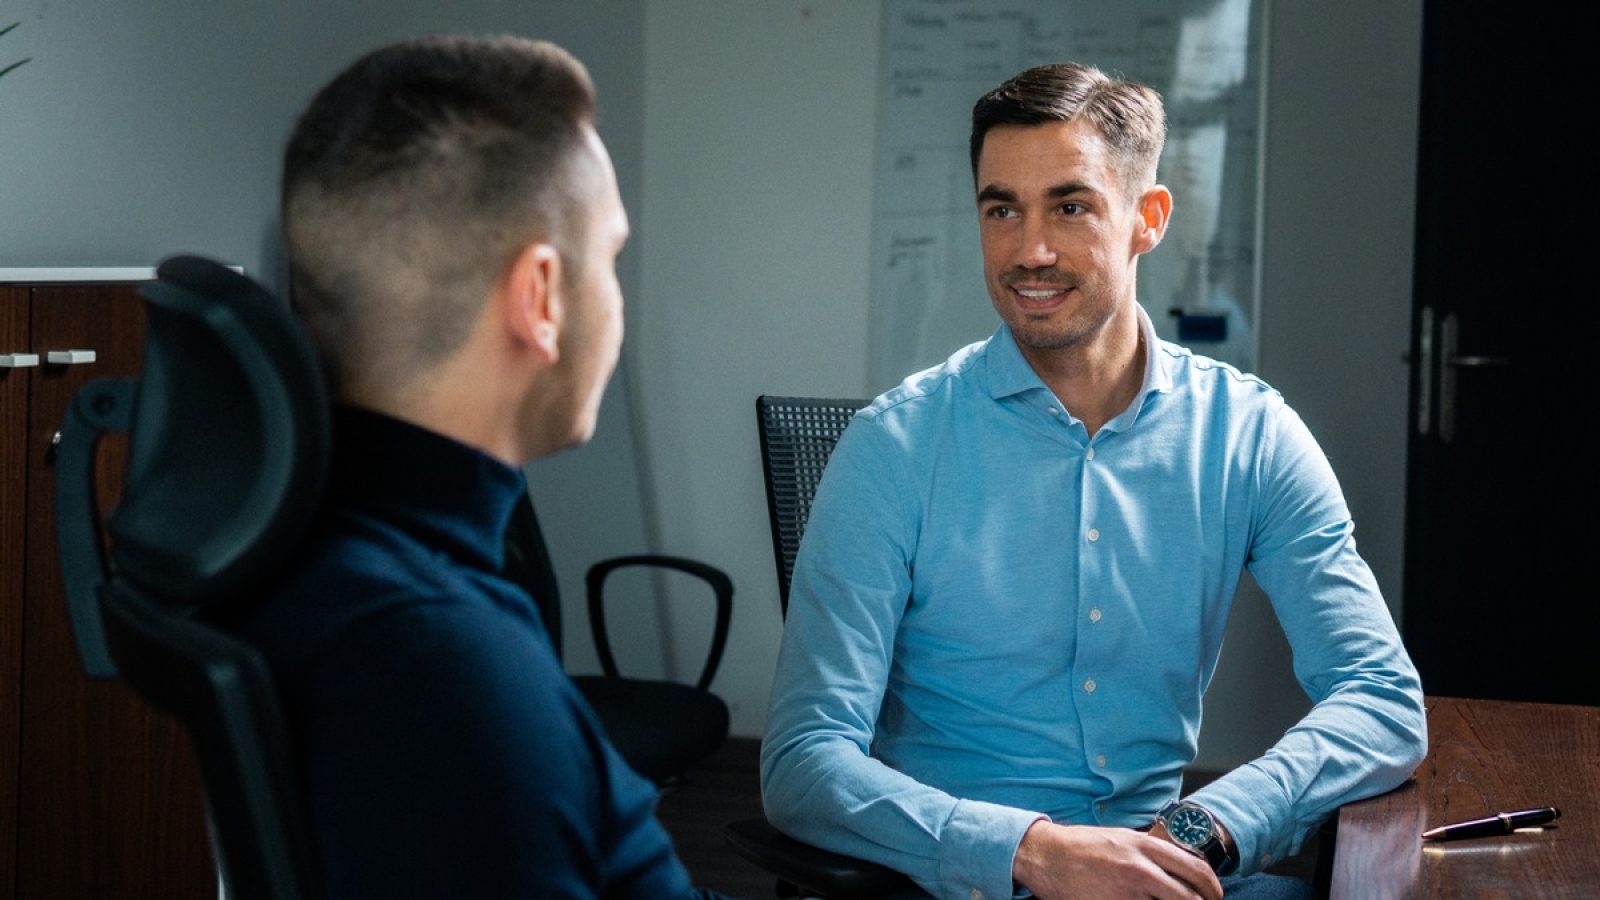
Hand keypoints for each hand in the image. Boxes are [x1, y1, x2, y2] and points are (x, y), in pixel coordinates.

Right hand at [1012, 820, 1222, 899]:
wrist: (1046, 855)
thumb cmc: (1083, 845)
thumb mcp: (1123, 838)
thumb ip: (1151, 852)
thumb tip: (1179, 869)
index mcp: (1144, 846)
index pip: (1195, 869)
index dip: (1212, 887)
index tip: (1215, 895)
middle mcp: (1139, 869)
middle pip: (1188, 898)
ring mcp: (1126, 893)